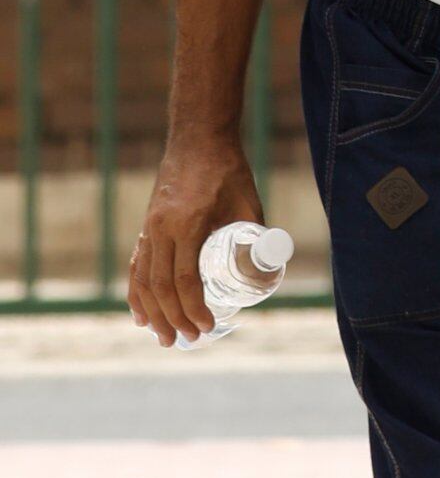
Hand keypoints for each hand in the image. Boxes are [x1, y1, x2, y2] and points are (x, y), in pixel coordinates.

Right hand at [129, 135, 261, 344]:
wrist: (199, 137)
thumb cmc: (228, 169)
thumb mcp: (247, 201)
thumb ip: (254, 234)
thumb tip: (265, 268)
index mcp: (188, 223)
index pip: (184, 279)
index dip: (194, 308)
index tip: (207, 326)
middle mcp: (162, 228)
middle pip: (161, 287)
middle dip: (173, 319)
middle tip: (188, 340)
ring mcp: (150, 227)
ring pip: (144, 280)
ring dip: (152, 313)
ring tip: (164, 338)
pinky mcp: (146, 225)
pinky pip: (136, 266)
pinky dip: (136, 293)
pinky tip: (140, 314)